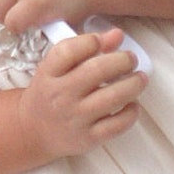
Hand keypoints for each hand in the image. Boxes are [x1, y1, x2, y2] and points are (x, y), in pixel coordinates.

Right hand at [18, 28, 144, 158]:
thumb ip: (83, 48)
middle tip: (131, 59)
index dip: (91, 41)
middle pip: (97, 71)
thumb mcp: (56, 69)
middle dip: (122, 60)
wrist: (33, 132)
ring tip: (140, 78)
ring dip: (134, 84)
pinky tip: (132, 104)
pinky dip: (131, 112)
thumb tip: (117, 35)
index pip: (68, 51)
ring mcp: (75, 118)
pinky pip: (117, 125)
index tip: (102, 41)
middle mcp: (60, 95)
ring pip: (112, 97)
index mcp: (49, 74)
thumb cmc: (50, 94)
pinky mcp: (88, 138)